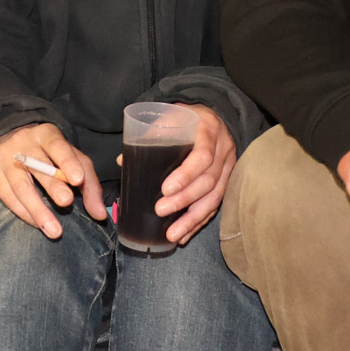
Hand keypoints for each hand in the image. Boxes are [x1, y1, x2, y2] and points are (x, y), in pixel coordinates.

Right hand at [0, 121, 105, 239]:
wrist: (9, 141)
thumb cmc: (49, 154)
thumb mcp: (72, 160)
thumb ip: (88, 184)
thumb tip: (99, 214)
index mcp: (46, 135)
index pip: (58, 146)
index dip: (68, 162)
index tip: (77, 180)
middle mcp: (23, 144)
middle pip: (38, 165)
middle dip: (53, 185)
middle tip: (66, 202)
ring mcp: (6, 159)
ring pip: (20, 186)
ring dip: (38, 209)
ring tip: (54, 229)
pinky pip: (8, 197)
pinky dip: (24, 213)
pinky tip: (38, 224)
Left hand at [144, 107, 236, 245]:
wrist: (213, 115)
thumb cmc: (186, 118)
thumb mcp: (170, 118)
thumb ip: (149, 136)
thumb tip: (122, 161)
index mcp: (209, 130)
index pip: (202, 156)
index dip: (186, 175)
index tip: (165, 189)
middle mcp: (223, 150)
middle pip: (209, 181)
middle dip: (185, 200)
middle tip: (161, 210)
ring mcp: (228, 167)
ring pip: (215, 198)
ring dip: (193, 219)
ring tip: (173, 235)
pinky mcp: (227, 181)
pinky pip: (216, 205)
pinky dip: (199, 222)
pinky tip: (185, 235)